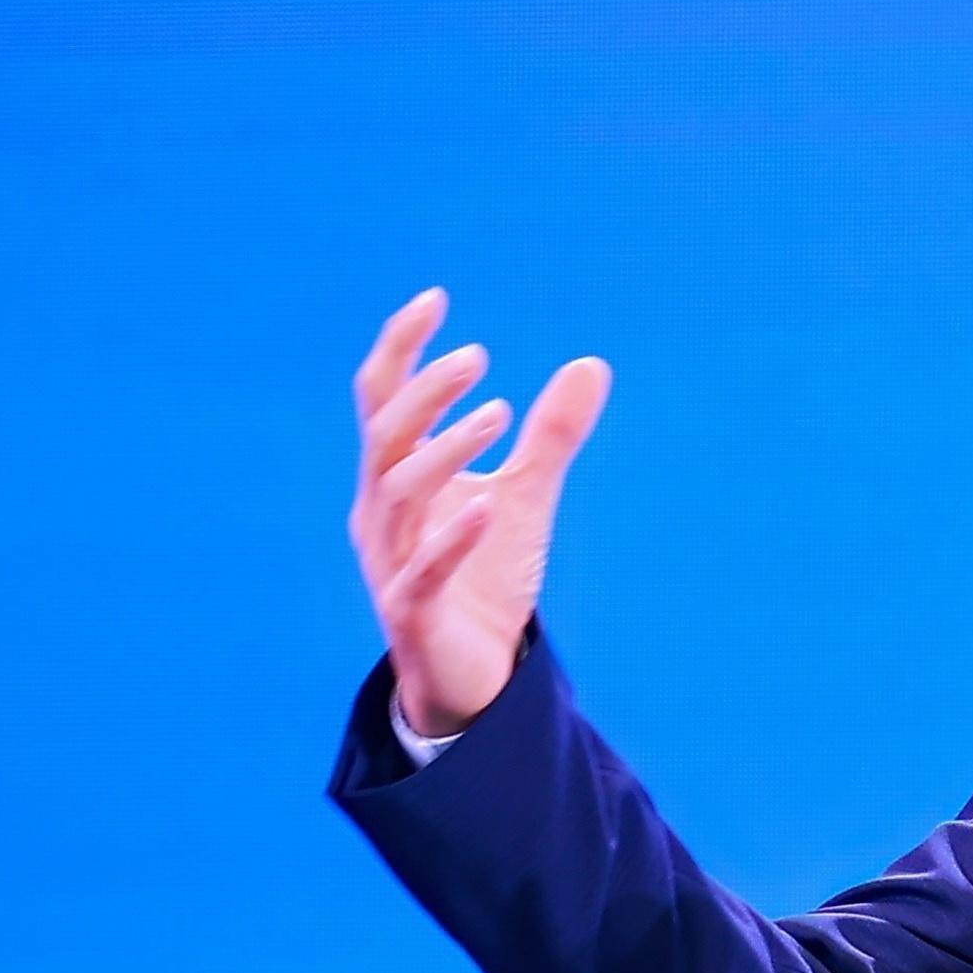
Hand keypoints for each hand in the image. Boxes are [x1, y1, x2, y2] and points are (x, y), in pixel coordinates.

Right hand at [346, 287, 608, 737]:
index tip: (436, 298)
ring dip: (444, 448)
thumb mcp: (527, 496)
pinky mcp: (411, 611)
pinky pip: (421, 570)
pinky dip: (452, 537)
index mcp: (397, 476)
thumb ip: (551, 435)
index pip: (382, 398)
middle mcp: (381, 511)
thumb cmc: (484, 578)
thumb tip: (591, 364)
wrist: (475, 675)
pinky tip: (487, 507)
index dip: (400, 347)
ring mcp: (390, 561)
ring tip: (501, 414)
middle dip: (426, 391)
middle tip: (479, 357)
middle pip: (384, 434)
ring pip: (396, 493)